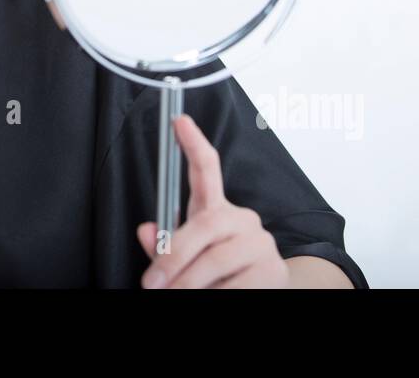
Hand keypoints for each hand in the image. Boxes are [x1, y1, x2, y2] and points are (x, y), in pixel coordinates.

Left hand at [136, 113, 288, 287]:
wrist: (261, 294)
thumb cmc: (217, 275)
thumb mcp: (188, 258)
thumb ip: (165, 245)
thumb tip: (146, 231)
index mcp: (217, 211)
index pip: (207, 170)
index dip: (193, 144)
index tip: (179, 121)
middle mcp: (242, 219)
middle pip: (205, 225)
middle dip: (174, 256)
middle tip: (153, 282)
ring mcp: (260, 243)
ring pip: (216, 258)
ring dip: (189, 283)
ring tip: (173, 295)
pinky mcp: (272, 270)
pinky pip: (237, 284)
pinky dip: (216, 294)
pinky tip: (210, 297)